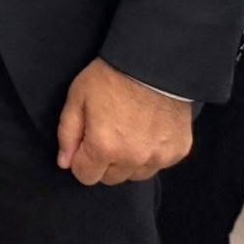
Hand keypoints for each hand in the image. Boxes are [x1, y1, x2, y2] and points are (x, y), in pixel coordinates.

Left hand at [56, 58, 191, 185]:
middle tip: (105, 133)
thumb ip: (67, 134)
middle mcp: (133, 159)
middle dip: (103, 161)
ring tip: (127, 131)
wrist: (153, 65)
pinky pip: (158, 164)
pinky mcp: (178, 151)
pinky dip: (150, 153)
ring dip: (128, 161)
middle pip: (111, 178)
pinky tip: (146, 130)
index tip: (84, 143)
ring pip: (135, 174)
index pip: (86, 176)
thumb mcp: (77, 99)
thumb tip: (65, 163)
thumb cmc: (110, 78)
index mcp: (104, 147)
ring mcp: (159, 157)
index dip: (80, 160)